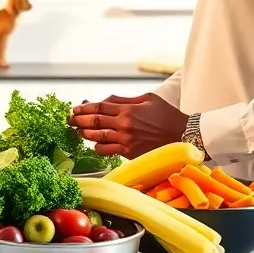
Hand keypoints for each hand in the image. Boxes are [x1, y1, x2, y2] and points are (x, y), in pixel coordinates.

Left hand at [69, 93, 188, 157]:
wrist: (184, 135)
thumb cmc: (166, 116)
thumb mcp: (146, 99)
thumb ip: (123, 100)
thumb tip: (103, 101)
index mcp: (128, 110)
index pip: (98, 107)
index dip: (83, 107)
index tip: (74, 108)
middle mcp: (124, 125)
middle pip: (93, 121)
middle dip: (77, 120)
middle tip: (69, 120)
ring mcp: (126, 140)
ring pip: (96, 137)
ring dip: (84, 133)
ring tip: (77, 131)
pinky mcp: (129, 153)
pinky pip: (106, 151)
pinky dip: (97, 147)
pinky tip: (94, 143)